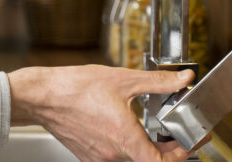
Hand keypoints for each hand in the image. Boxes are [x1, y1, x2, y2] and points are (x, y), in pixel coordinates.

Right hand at [8, 65, 208, 161]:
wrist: (42, 96)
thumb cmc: (75, 88)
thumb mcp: (123, 79)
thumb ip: (158, 82)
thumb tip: (183, 79)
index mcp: (125, 139)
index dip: (181, 154)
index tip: (189, 142)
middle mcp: (113, 154)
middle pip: (148, 160)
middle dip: (167, 149)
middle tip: (176, 135)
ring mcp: (99, 157)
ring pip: (131, 158)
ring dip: (145, 147)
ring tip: (151, 130)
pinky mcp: (88, 155)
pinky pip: (113, 156)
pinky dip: (125, 145)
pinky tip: (123, 127)